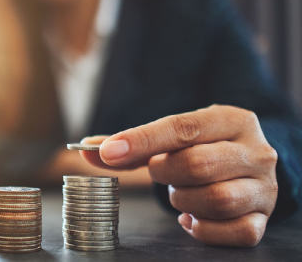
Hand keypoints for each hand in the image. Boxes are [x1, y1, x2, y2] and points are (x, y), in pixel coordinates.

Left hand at [80, 105, 277, 246]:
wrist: (250, 165)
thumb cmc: (203, 148)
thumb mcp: (175, 138)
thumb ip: (133, 144)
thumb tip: (87, 149)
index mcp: (232, 120)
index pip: (182, 128)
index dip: (141, 141)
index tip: (108, 152)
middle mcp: (255, 151)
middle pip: (198, 165)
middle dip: (165, 173)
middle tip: (160, 172)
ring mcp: (264, 187)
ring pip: (218, 199)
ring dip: (184, 200)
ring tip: (180, 192)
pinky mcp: (263, 218)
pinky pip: (236, 232)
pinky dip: (204, 229)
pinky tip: (191, 217)